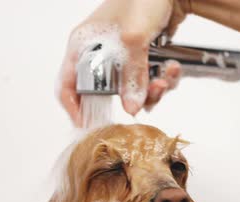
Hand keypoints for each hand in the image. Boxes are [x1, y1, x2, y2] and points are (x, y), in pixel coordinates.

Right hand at [58, 0, 190, 125]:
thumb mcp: (134, 39)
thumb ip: (132, 76)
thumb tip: (130, 107)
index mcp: (83, 45)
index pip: (68, 84)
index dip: (74, 108)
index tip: (87, 125)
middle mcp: (99, 53)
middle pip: (106, 94)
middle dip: (128, 99)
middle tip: (142, 102)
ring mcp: (120, 57)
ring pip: (131, 91)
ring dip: (151, 91)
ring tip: (163, 80)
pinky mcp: (140, 58)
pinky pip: (147, 82)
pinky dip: (162, 80)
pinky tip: (171, 68)